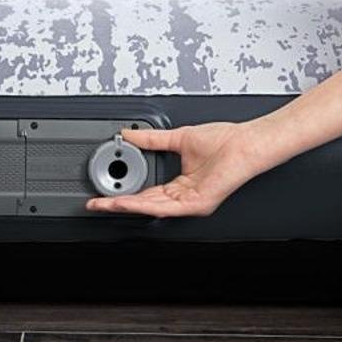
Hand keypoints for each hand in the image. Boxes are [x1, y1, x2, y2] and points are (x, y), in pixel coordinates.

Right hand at [85, 122, 263, 217]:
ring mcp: (190, 203)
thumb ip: (152, 139)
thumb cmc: (225, 141)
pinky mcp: (197, 204)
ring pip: (151, 208)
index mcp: (180, 185)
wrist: (246, 143)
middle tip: (95, 203)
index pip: (146, 193)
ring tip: (106, 204)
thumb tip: (130, 133)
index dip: (124, 193)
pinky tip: (129, 202)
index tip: (105, 191)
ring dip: (126, 206)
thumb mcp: (178, 138)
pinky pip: (166, 207)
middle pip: (144, 203)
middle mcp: (184, 197)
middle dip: (117, 203)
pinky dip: (144, 204)